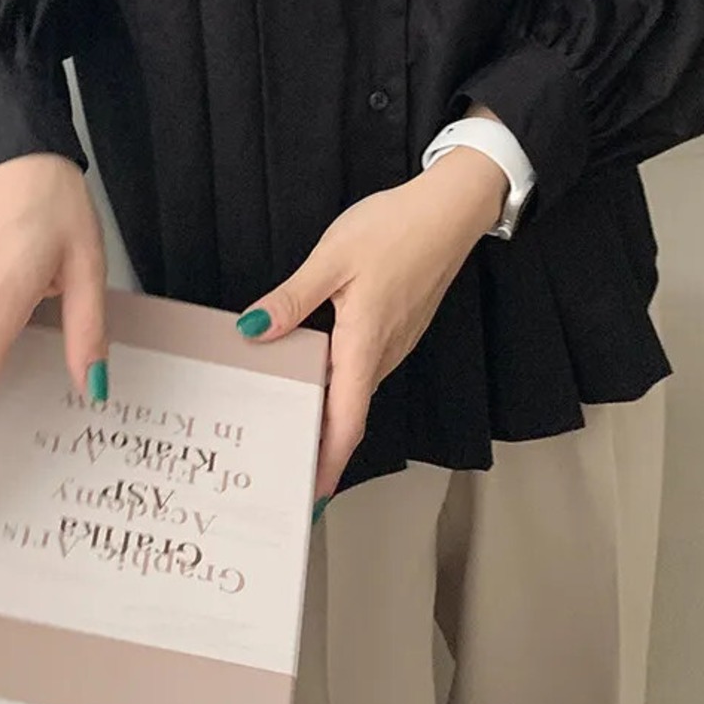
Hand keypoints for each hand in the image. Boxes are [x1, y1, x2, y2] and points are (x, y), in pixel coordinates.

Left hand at [238, 148, 507, 502]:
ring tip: (289, 425)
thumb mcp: (332, 258)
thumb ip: (292, 299)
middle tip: (282, 464)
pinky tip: (314, 372)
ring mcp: (395, 341)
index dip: (329, 461)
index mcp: (365, 343)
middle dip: (320, 445)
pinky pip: (364, 367)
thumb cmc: (395, 229)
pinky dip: (339, 383)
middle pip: (350, 413)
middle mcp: (384, 353)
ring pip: (357, 390)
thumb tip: (253, 331)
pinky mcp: (398, 326)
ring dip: (328, 414)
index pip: (346, 420)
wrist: (450, 209)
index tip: (311, 494)